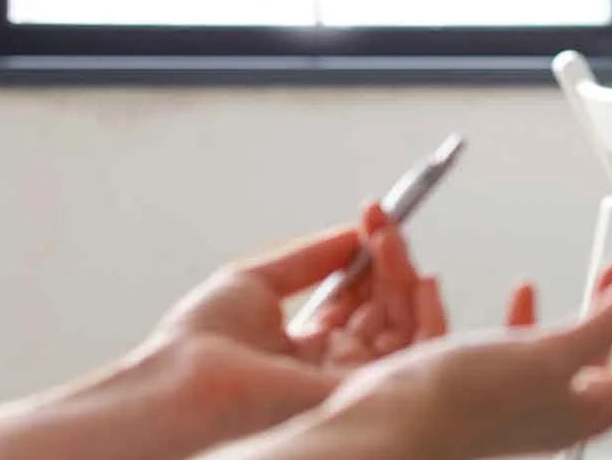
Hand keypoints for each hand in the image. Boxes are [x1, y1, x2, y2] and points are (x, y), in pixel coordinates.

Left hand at [148, 204, 447, 444]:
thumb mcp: (255, 281)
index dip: (370, 258)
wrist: (181, 383)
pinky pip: (418, 359)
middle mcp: (333, 368)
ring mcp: (350, 382)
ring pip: (408, 331)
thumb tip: (352, 234)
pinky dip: (431, 318)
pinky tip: (423, 281)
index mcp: (305, 348)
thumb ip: (309, 258)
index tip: (373, 219)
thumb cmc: (196, 346)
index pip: (359, 301)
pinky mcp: (365, 393)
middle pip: (387, 311)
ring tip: (392, 242)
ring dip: (408, 280)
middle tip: (383, 224)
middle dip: (390, 261)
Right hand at [293, 265, 611, 459]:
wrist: (375, 437)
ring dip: (611, 313)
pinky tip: (529, 290)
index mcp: (592, 406)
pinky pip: (534, 349)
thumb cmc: (458, 405)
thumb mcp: (552, 353)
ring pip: (588, 354)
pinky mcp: (493, 387)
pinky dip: (544, 316)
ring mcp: (531, 400)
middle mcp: (568, 407)